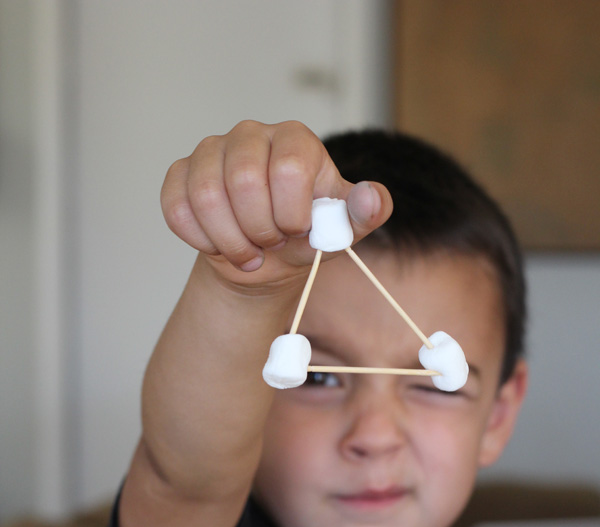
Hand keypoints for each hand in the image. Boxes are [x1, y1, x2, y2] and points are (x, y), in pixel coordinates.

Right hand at [160, 119, 392, 286]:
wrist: (265, 258)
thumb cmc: (305, 236)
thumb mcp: (341, 230)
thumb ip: (363, 213)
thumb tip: (371, 199)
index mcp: (295, 139)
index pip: (288, 169)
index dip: (291, 213)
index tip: (297, 229)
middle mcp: (251, 135)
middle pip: (243, 180)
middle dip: (260, 229)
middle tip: (271, 243)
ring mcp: (211, 151)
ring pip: (207, 197)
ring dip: (230, 241)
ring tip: (249, 251)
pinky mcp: (180, 174)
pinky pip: (177, 208)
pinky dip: (201, 239)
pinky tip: (219, 244)